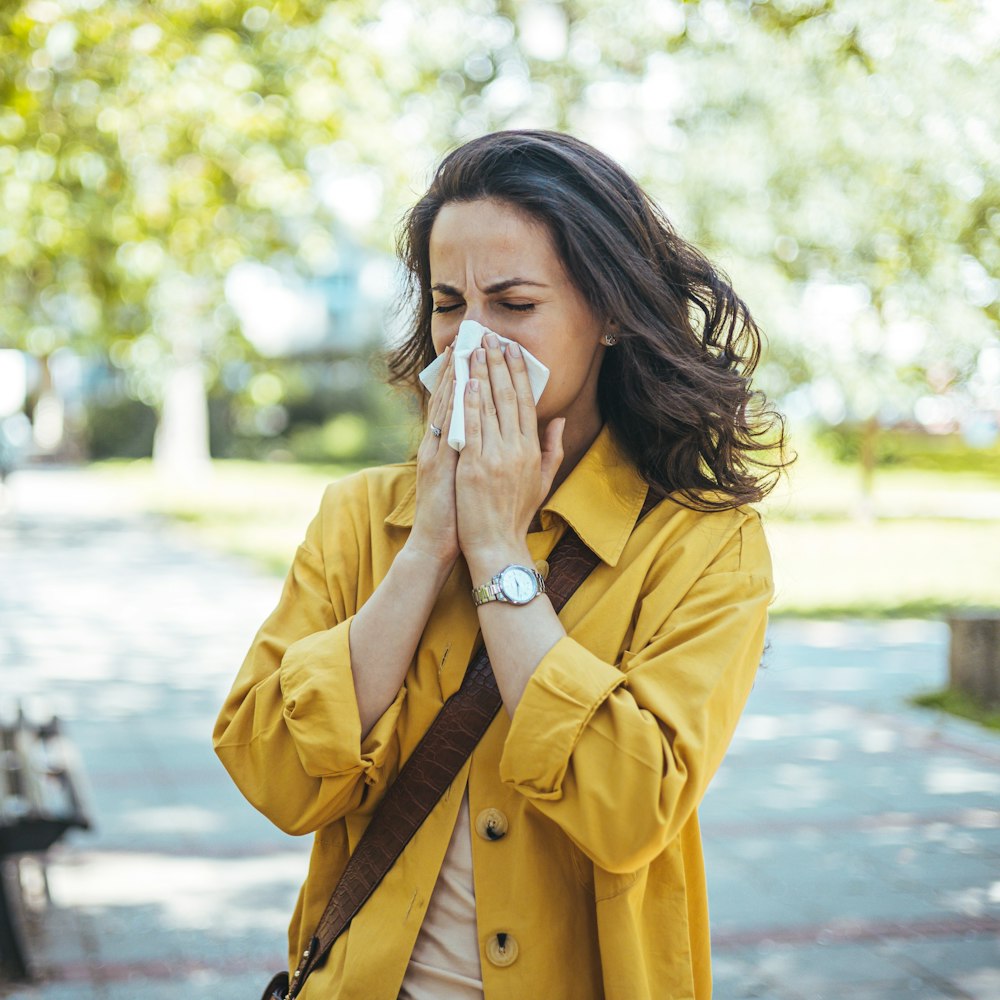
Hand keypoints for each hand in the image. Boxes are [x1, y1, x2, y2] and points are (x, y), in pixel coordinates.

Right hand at [407, 345, 459, 565]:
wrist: (436, 545)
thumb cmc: (457, 516)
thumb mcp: (467, 479)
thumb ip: (474, 454)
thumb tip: (489, 436)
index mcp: (446, 447)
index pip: (456, 405)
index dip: (465, 378)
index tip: (476, 351)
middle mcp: (437, 445)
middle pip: (448, 398)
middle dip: (459, 367)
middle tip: (469, 337)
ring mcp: (434, 453)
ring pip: (444, 407)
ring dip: (453, 377)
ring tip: (463, 349)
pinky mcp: (435, 464)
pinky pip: (444, 429)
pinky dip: (451, 405)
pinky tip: (460, 385)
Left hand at [456, 334, 564, 568]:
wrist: (497, 545)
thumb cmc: (517, 515)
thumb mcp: (543, 481)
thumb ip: (552, 448)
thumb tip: (559, 419)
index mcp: (532, 450)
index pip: (525, 402)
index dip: (518, 373)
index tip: (512, 350)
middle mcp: (515, 449)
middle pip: (507, 397)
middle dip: (499, 364)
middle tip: (491, 338)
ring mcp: (494, 457)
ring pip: (488, 407)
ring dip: (481, 375)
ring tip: (474, 350)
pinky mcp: (473, 466)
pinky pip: (471, 428)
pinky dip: (468, 404)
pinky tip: (465, 383)